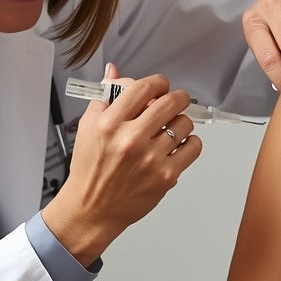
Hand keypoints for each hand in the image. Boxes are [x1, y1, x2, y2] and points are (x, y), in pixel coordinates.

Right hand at [42, 65, 201, 264]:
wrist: (92, 209)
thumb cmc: (89, 170)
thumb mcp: (87, 128)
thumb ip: (104, 97)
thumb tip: (114, 71)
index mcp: (110, 124)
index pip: (144, 88)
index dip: (158, 82)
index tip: (160, 86)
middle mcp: (131, 139)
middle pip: (170, 102)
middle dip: (177, 97)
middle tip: (175, 100)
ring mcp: (150, 158)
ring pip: (184, 123)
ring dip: (181, 121)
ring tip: (172, 128)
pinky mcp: (165, 176)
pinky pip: (193, 147)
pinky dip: (190, 142)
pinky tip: (178, 145)